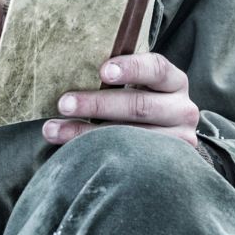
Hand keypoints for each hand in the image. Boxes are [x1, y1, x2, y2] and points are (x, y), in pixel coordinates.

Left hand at [42, 53, 199, 147]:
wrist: (168, 143)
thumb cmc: (141, 104)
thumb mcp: (139, 87)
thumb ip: (116, 79)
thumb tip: (72, 70)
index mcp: (173, 82)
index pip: (156, 69)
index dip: (131, 68)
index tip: (103, 71)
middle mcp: (182, 110)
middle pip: (139, 106)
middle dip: (97, 105)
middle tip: (63, 104)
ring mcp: (179, 141)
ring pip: (130, 137)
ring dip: (86, 133)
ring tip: (53, 130)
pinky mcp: (167, 166)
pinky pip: (129, 161)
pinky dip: (97, 155)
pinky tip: (72, 152)